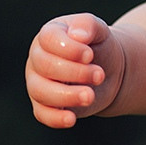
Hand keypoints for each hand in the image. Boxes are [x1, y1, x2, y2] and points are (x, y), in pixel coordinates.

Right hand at [25, 12, 124, 127]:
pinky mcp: (44, 105)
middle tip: (100, 75)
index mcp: (49, 36)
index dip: (69, 49)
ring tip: (91, 95)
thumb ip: (88, 25)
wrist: (108, 70)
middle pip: (46, 67)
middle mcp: (38, 59)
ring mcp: (38, 82)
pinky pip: (42, 114)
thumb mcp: (100, 30)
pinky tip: (71, 119)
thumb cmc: (99, 46)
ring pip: (41, 91)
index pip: (48, 40)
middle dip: (75, 73)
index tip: (90, 55)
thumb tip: (78, 36)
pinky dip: (55, 118)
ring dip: (68, 95)